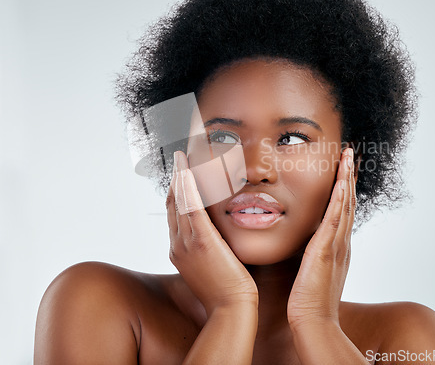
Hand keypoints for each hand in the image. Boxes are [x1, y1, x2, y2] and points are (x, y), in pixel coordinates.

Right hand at [166, 151, 257, 315]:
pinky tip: (187, 170)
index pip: (176, 211)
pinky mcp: (201, 241)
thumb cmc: (227, 290)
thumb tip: (217, 233)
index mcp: (179, 249)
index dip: (177, 190)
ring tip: (182, 155)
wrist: (231, 309)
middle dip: (176, 178)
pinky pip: (191, 208)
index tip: (183, 172)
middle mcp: (177, 243)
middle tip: (180, 156)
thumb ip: (210, 245)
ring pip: (179, 201)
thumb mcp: (213, 264)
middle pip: (173, 202)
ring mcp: (186, 243)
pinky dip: (187, 188)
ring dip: (180, 176)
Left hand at [287, 147, 355, 329]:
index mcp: (338, 245)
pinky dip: (340, 199)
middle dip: (349, 175)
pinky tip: (341, 181)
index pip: (344, 209)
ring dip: (347, 179)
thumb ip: (315, 254)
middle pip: (348, 201)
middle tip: (352, 152)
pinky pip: (335, 219)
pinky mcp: (326, 250)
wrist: (314, 321)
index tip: (345, 167)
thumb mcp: (315, 270)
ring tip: (349, 156)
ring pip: (345, 204)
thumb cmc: (311, 300)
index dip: (346, 187)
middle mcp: (342, 241)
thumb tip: (310, 245)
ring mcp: (337, 245)